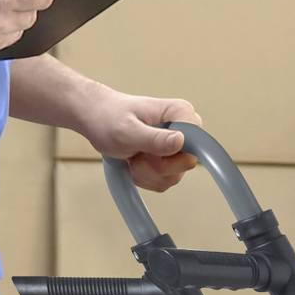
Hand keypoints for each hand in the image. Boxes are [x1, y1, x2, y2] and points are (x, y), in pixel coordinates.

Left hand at [76, 90, 200, 192]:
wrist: (95, 120)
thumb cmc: (107, 117)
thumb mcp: (127, 130)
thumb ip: (154, 138)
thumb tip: (180, 142)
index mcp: (180, 113)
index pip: (199, 142)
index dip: (176, 155)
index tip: (154, 154)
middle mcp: (184, 130)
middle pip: (185, 164)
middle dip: (156, 167)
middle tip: (136, 154)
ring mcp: (177, 148)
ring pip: (173, 176)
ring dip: (147, 174)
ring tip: (132, 156)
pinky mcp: (168, 161)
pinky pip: (163, 181)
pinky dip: (145, 178)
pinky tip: (133, 162)